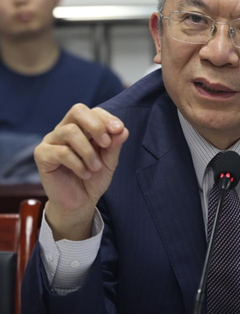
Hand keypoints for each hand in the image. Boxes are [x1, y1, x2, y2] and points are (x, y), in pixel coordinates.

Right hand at [34, 103, 128, 239]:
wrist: (80, 202)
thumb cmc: (94, 177)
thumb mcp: (109, 161)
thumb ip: (114, 145)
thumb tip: (123, 130)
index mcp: (82, 128)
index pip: (93, 111)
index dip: (107, 118)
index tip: (118, 130)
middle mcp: (65, 129)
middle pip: (77, 111)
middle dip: (96, 126)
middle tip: (106, 144)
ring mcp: (52, 141)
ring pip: (70, 131)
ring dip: (88, 151)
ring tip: (95, 167)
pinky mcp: (42, 155)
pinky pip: (61, 152)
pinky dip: (78, 164)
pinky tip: (85, 174)